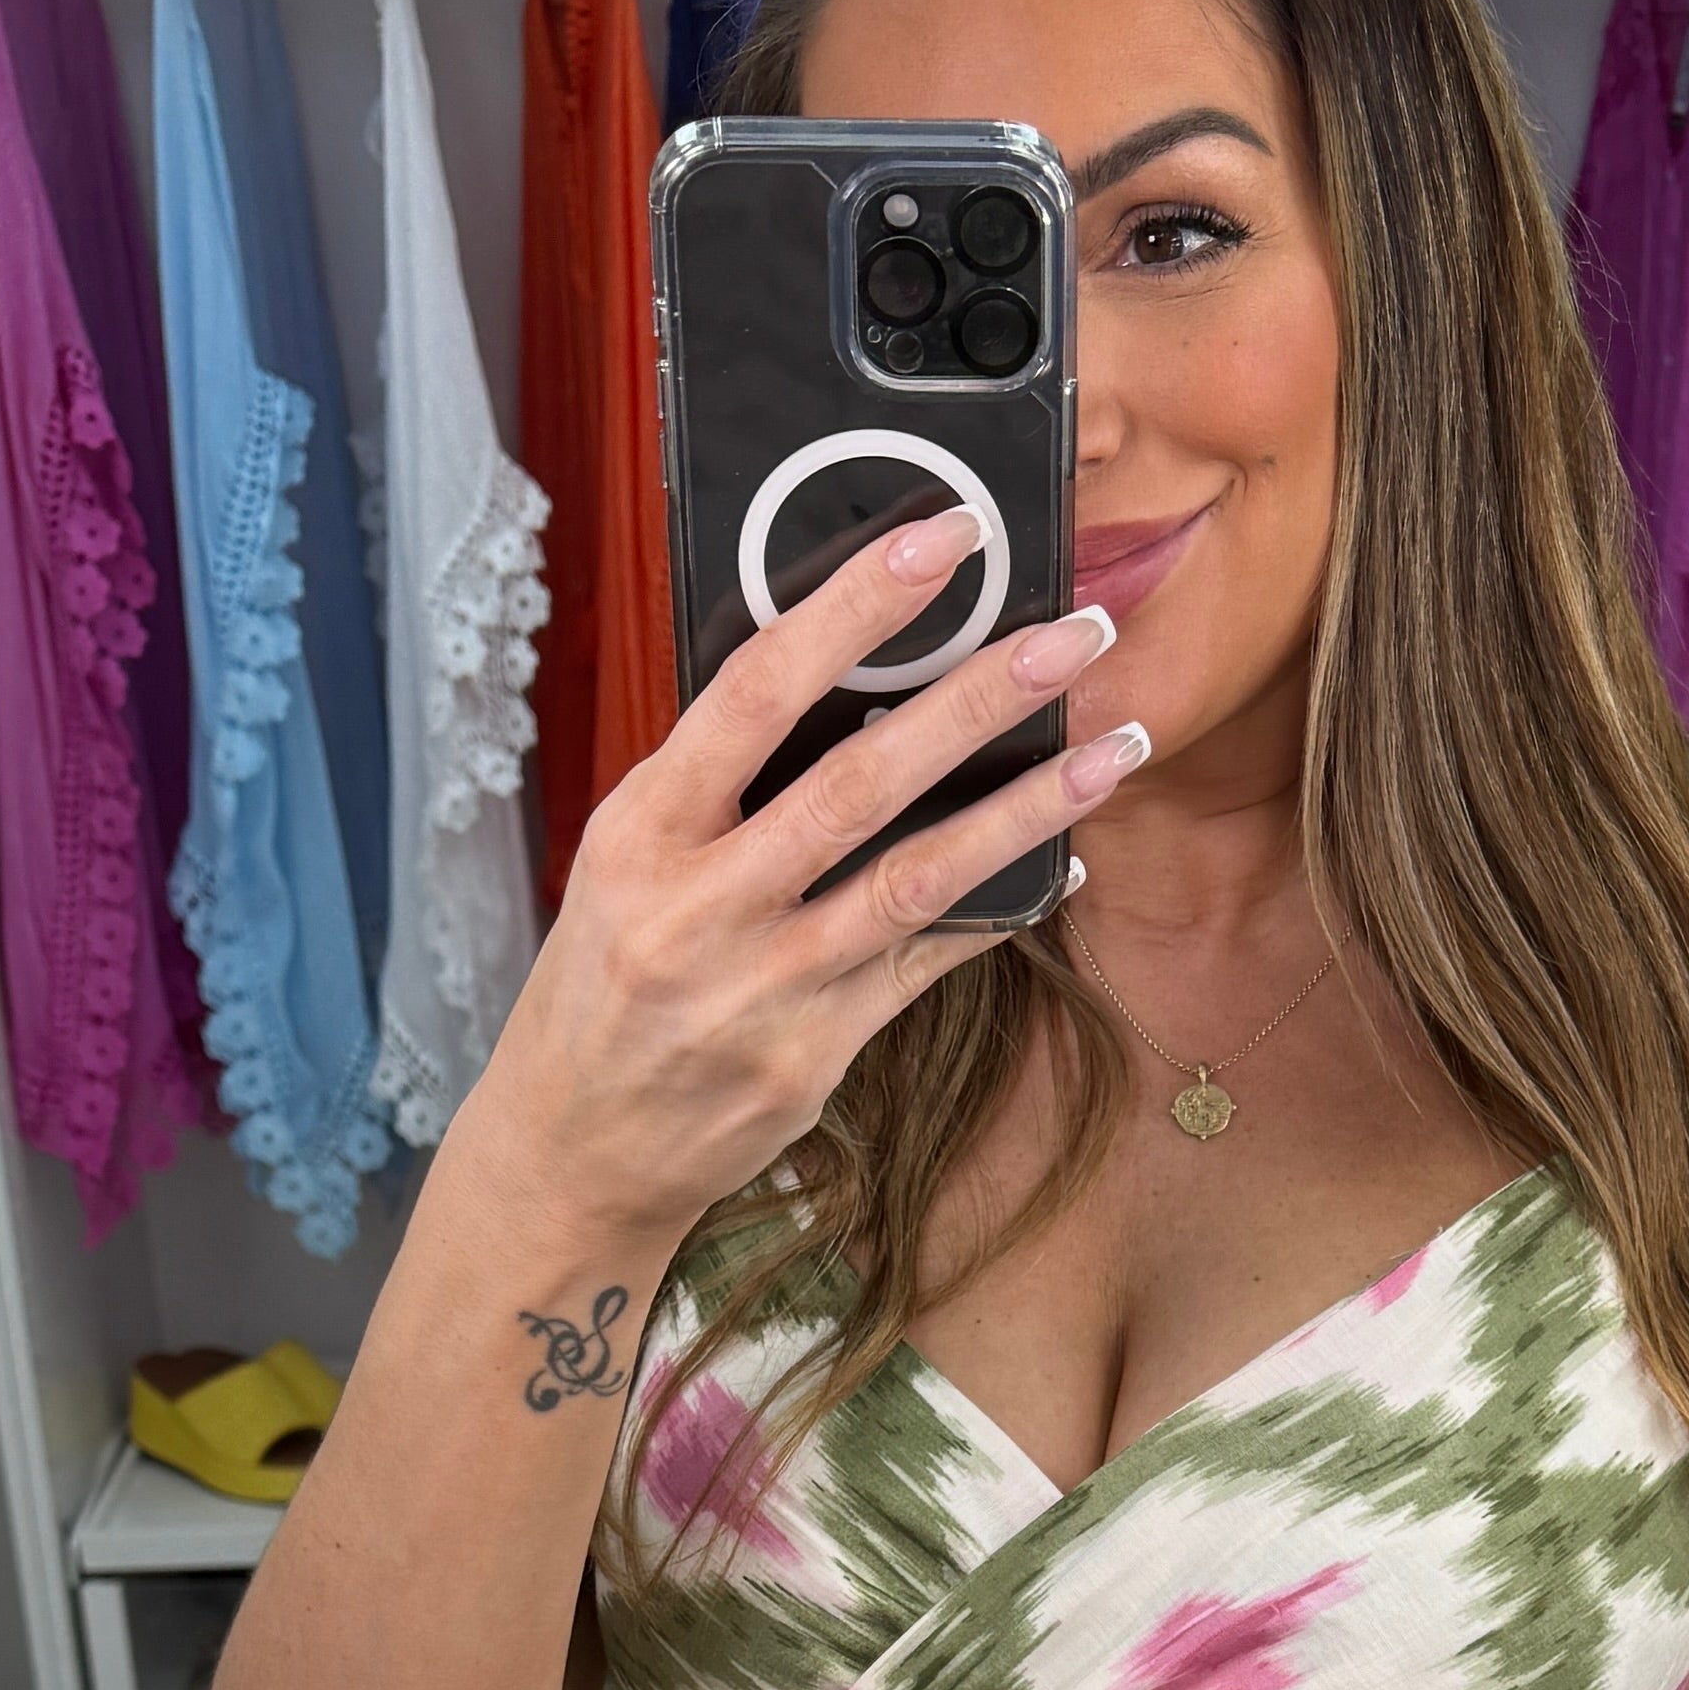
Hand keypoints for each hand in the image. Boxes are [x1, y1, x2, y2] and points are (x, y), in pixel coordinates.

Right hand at [456, 508, 1138, 1260]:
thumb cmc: (604, 983)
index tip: (941, 541)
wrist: (573, 1149)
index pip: (757, 692)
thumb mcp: (624, 862)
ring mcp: (765, 989)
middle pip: (860, 781)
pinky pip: (931, 964)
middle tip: (1075, 633)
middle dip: (977, 697)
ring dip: (1030, 806)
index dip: (854, 607)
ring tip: (1116, 745)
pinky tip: (1065, 863)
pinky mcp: (816, 1055)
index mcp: (642, 830)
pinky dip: (1004, 908)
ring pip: (921, 879)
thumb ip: (717, 785)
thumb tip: (839, 677)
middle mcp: (702, 908)